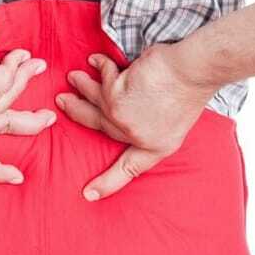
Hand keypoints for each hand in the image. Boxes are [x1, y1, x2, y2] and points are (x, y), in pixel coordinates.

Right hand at [55, 43, 216, 200]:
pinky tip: (95, 60)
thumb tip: (130, 117)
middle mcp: (136, 136)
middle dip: (76, 111)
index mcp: (156, 147)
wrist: (192, 71)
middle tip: (62, 100)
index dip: (108, 183)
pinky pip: (102, 78)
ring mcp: (123, 118)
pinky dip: (99, 65)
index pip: (129, 170)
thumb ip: (149, 125)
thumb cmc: (190, 89)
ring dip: (81, 85)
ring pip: (94, 99)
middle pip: (98, 125)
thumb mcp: (176, 122)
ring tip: (73, 77)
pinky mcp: (116, 97)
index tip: (90, 195)